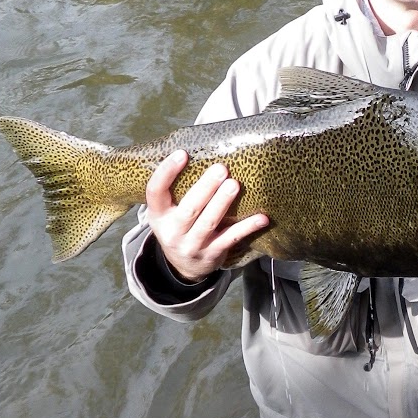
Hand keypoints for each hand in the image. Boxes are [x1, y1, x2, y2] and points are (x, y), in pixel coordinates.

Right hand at [145, 151, 268, 283]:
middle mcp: (173, 231)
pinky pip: (231, 238)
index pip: (156, 192)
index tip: (182, 153)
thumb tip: (196, 150)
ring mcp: (192, 245)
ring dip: (222, 203)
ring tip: (234, 185)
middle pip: (189, 209)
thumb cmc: (178, 227)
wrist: (182, 267)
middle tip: (221, 169)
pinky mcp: (212, 254)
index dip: (166, 172)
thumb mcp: (167, 212)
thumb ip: (176, 190)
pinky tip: (261, 218)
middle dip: (205, 188)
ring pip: (209, 223)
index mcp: (159, 215)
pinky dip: (247, 227)